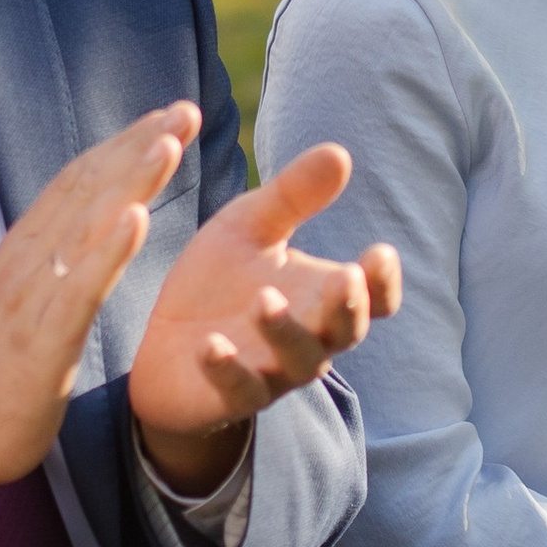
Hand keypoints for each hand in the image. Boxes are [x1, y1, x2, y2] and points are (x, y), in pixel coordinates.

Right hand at [0, 106, 195, 497]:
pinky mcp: (42, 335)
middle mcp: (28, 257)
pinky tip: (138, 219)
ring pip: (86, 223)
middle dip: (138, 144)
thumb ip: (54, 257)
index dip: (123, 144)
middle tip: (186, 109)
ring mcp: (33, 293)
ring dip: (129, 179)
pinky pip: (80, 285)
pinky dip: (108, 248)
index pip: (79, 180)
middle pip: (88, 187)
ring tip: (168, 142)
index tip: (166, 116)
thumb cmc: (2, 368)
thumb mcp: (30, 297)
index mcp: (27, 248)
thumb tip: (89, 223)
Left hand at [128, 144, 400, 495]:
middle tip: (345, 278)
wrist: (163, 342)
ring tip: (265, 300)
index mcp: (321, 297)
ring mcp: (271, 371)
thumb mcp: (252, 227)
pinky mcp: (228, 396)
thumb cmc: (220, 281)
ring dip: (284, 331)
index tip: (380, 252)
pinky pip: (238, 389)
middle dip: (348, 306)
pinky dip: (226, 368)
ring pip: (297, 361)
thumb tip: (340, 151)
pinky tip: (210, 344)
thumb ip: (294, 195)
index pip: (373, 297)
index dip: (383, 281)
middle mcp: (308, 338)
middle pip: (346, 330)